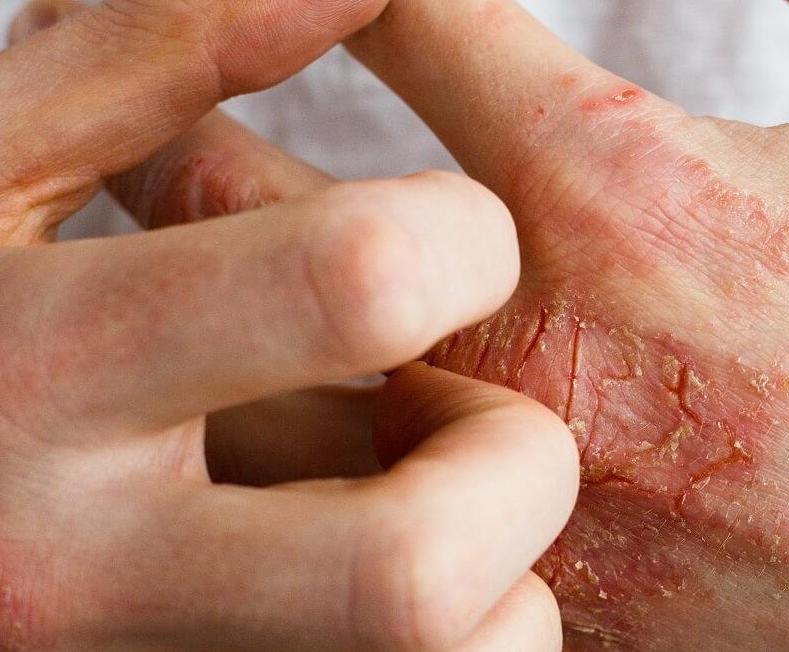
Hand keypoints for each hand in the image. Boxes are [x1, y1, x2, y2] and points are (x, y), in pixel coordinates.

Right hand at [0, 2, 576, 648]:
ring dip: (497, 586)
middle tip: (464, 415)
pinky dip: (454, 632)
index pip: (356, 283)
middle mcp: (84, 566)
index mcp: (37, 364)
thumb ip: (157, 55)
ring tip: (429, 506)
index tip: (454, 240)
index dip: (461, 238)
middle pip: (414, 574)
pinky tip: (386, 567)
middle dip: (510, 473)